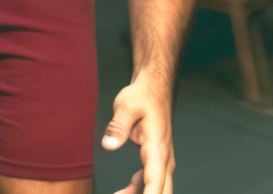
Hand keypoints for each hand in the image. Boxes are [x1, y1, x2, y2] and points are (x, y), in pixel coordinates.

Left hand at [103, 75, 175, 193]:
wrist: (155, 89)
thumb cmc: (142, 96)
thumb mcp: (125, 106)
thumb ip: (117, 127)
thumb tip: (108, 146)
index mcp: (157, 148)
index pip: (155, 180)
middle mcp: (164, 158)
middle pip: (161, 190)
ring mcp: (162, 160)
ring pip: (158, 188)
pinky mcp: (157, 159)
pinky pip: (152, 181)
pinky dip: (140, 188)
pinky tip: (124, 191)